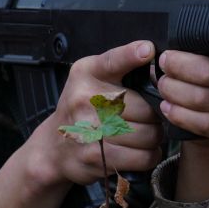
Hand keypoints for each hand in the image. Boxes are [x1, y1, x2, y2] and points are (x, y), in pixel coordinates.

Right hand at [0, 40, 164, 207]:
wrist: (54, 146)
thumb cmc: (82, 108)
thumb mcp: (92, 77)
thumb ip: (121, 65)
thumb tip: (154, 54)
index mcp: (87, 73)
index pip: (113, 60)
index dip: (132, 55)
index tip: (147, 50)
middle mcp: (85, 99)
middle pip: (145, 108)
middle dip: (154, 116)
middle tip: (147, 119)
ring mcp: (89, 129)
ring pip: (148, 135)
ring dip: (153, 138)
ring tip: (143, 134)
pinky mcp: (96, 157)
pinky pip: (142, 157)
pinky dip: (149, 155)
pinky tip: (141, 150)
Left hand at [156, 51, 208, 202]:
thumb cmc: (205, 86)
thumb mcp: (207, 63)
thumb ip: (195, 52)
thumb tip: (163, 48)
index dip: (186, 56)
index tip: (166, 57)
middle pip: (207, 73)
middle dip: (177, 72)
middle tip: (162, 74)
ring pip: (202, 99)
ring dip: (174, 94)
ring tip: (163, 90)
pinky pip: (204, 123)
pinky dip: (180, 115)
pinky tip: (168, 109)